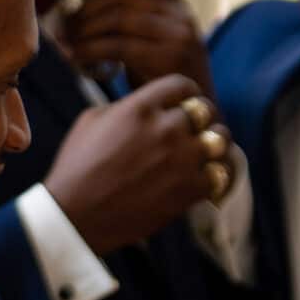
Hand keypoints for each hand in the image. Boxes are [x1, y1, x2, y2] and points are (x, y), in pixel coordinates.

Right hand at [45, 73, 235, 258]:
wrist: (78, 215)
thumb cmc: (79, 167)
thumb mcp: (93, 120)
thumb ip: (128, 106)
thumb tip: (151, 105)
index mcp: (140, 107)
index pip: (182, 84)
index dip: (186, 93)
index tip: (185, 103)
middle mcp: (165, 128)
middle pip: (206, 110)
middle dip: (202, 117)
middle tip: (198, 129)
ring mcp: (181, 159)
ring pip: (221, 139)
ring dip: (215, 144)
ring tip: (207, 152)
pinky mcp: (190, 189)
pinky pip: (221, 174)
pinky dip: (216, 176)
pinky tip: (206, 179)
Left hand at [59, 0, 214, 92]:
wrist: (193, 117)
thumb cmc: (162, 79)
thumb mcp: (151, 41)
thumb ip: (126, 20)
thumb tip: (73, 3)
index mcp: (177, 4)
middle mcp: (181, 14)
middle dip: (84, 9)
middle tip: (60, 25)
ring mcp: (179, 35)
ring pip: (117, 19)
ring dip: (83, 31)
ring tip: (64, 44)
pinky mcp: (169, 58)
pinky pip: (118, 46)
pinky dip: (90, 51)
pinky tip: (75, 59)